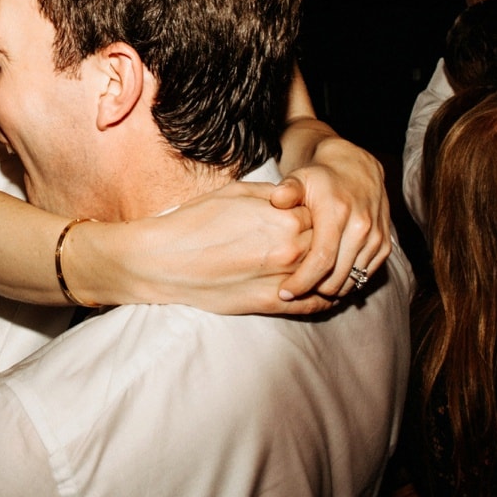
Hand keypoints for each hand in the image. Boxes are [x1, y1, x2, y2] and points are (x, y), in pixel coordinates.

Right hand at [130, 180, 326, 313]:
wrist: (165, 259)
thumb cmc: (196, 221)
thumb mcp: (236, 192)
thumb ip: (273, 194)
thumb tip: (295, 196)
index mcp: (284, 218)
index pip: (322, 215)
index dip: (318, 215)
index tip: (311, 217)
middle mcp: (290, 249)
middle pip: (327, 244)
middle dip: (326, 242)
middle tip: (323, 240)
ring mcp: (282, 279)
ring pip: (324, 275)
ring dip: (329, 270)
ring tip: (331, 267)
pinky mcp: (271, 304)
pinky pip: (312, 304)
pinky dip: (325, 299)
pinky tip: (327, 294)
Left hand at [271, 139, 392, 301]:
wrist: (357, 168)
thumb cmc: (321, 177)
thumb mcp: (299, 178)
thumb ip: (287, 190)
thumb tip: (277, 199)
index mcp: (338, 213)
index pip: (321, 260)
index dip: (302, 282)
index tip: (284, 292)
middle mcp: (362, 227)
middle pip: (337, 277)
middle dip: (313, 291)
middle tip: (294, 292)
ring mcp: (376, 237)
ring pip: (353, 280)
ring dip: (331, 290)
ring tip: (309, 288)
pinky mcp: (385, 245)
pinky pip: (366, 276)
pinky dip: (348, 283)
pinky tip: (329, 280)